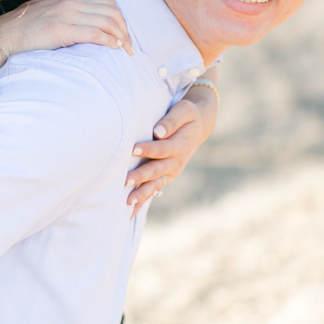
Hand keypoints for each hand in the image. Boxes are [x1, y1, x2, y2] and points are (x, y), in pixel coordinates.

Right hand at [0, 0, 132, 58]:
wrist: (0, 36)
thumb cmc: (21, 31)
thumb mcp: (47, 16)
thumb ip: (64, 17)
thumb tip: (80, 28)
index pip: (105, 2)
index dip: (120, 19)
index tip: (124, 35)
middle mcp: (69, 3)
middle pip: (111, 10)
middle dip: (125, 28)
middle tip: (130, 47)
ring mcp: (65, 15)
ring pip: (106, 20)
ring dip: (121, 36)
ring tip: (126, 51)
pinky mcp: (60, 30)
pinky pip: (93, 32)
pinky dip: (108, 40)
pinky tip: (114, 49)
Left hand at [126, 85, 217, 215]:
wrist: (199, 125)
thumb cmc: (187, 114)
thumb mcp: (184, 110)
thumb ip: (171, 121)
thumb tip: (158, 132)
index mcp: (180, 145)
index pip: (162, 148)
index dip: (149, 149)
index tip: (134, 148)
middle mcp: (177, 161)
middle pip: (157, 170)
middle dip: (141, 176)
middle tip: (125, 181)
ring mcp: (172, 171)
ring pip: (156, 184)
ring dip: (142, 194)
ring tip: (127, 203)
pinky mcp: (167, 176)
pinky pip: (155, 189)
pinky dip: (144, 200)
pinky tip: (131, 212)